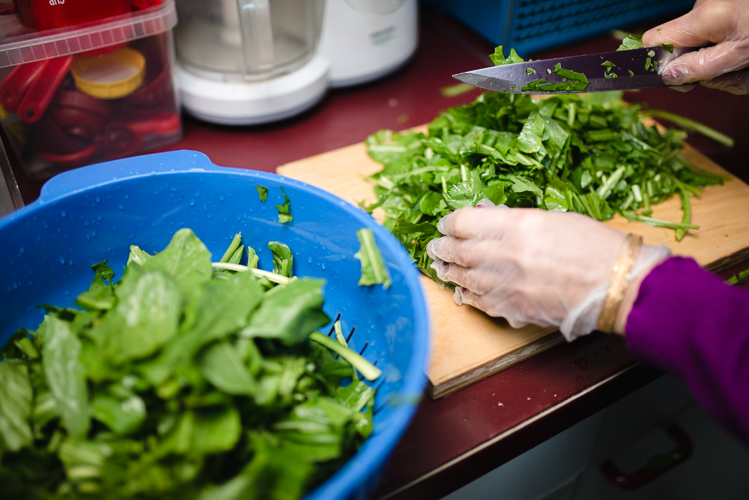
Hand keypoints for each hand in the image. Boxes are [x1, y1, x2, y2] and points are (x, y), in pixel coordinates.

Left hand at [425, 205, 669, 340]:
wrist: (616, 285)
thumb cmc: (593, 246)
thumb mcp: (552, 218)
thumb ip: (515, 220)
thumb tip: (489, 220)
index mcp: (513, 225)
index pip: (464, 222)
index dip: (451, 222)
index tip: (447, 224)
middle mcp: (501, 255)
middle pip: (456, 250)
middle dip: (441, 248)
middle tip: (434, 247)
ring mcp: (503, 285)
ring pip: (462, 278)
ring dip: (449, 272)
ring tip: (442, 267)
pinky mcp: (511, 310)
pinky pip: (479, 302)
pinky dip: (468, 295)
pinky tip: (463, 292)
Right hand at [642, 0, 748, 94]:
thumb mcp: (741, 55)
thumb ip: (701, 67)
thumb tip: (667, 76)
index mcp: (702, 18)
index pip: (654, 42)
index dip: (660, 65)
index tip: (682, 80)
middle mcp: (702, 7)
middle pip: (680, 47)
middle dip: (703, 69)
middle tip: (733, 76)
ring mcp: (714, 4)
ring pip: (702, 45)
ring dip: (722, 62)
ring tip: (748, 65)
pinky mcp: (726, 6)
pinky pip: (718, 35)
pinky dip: (731, 48)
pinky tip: (747, 51)